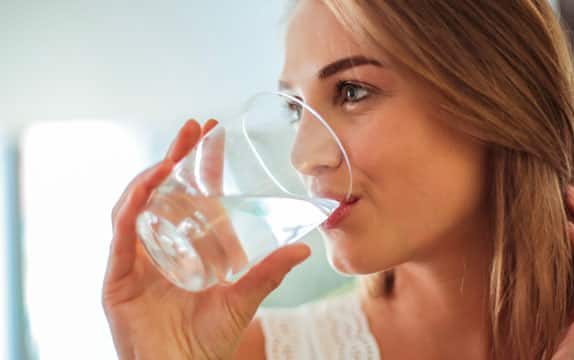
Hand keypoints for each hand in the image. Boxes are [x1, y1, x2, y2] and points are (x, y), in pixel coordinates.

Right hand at [102, 119, 309, 359]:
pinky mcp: (118, 276)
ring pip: (135, 204)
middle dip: (174, 156)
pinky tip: (149, 185)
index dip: (197, 163)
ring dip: (152, 174)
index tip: (210, 133)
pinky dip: (132, 207)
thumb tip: (304, 249)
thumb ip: (269, 273)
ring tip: (173, 154)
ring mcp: (134, 259)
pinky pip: (121, 234)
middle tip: (193, 128)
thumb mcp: (243, 298)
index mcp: (183, 245)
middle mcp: (156, 246)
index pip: (189, 194)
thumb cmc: (207, 341)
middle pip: (160, 190)